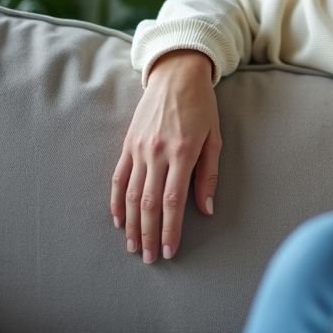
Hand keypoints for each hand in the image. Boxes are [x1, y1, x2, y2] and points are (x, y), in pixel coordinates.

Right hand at [111, 49, 220, 263]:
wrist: (176, 75)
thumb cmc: (202, 107)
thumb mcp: (215, 137)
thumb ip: (208, 174)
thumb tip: (206, 209)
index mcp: (182, 152)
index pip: (173, 200)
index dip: (171, 228)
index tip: (171, 250)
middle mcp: (157, 153)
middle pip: (150, 203)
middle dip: (150, 234)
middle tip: (151, 257)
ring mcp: (139, 149)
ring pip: (132, 195)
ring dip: (132, 224)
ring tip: (135, 246)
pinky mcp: (127, 144)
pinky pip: (119, 178)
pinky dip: (117, 202)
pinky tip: (119, 220)